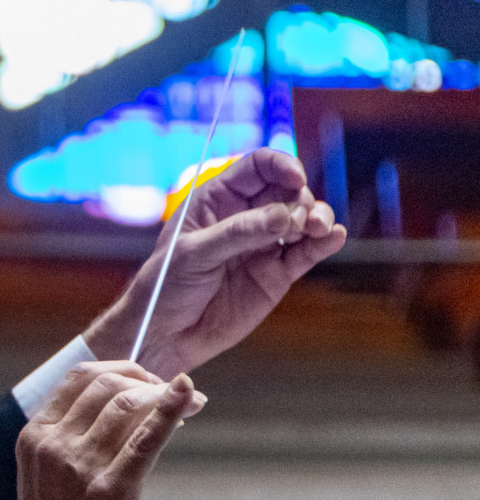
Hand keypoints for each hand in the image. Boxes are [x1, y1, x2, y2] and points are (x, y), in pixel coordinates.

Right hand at [0, 362, 202, 499]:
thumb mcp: (48, 475)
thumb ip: (74, 440)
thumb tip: (131, 407)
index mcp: (34, 435)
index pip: (79, 376)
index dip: (121, 369)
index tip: (146, 379)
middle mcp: (54, 444)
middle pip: (107, 385)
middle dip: (147, 380)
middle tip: (176, 393)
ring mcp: (80, 466)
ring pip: (128, 405)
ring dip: (164, 397)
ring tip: (189, 405)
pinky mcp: (112, 491)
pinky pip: (146, 439)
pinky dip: (170, 410)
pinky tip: (189, 396)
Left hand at [84, 148, 346, 378]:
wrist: (166, 334)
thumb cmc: (166, 285)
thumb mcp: (194, 253)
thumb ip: (239, 233)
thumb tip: (285, 214)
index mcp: (217, 200)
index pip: (257, 168)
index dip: (280, 166)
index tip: (295, 178)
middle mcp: (244, 217)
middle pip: (287, 191)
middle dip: (301, 197)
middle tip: (300, 219)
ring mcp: (264, 245)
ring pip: (303, 220)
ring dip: (318, 217)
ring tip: (317, 228)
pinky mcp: (277, 274)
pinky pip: (307, 252)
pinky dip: (325, 242)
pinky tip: (334, 237)